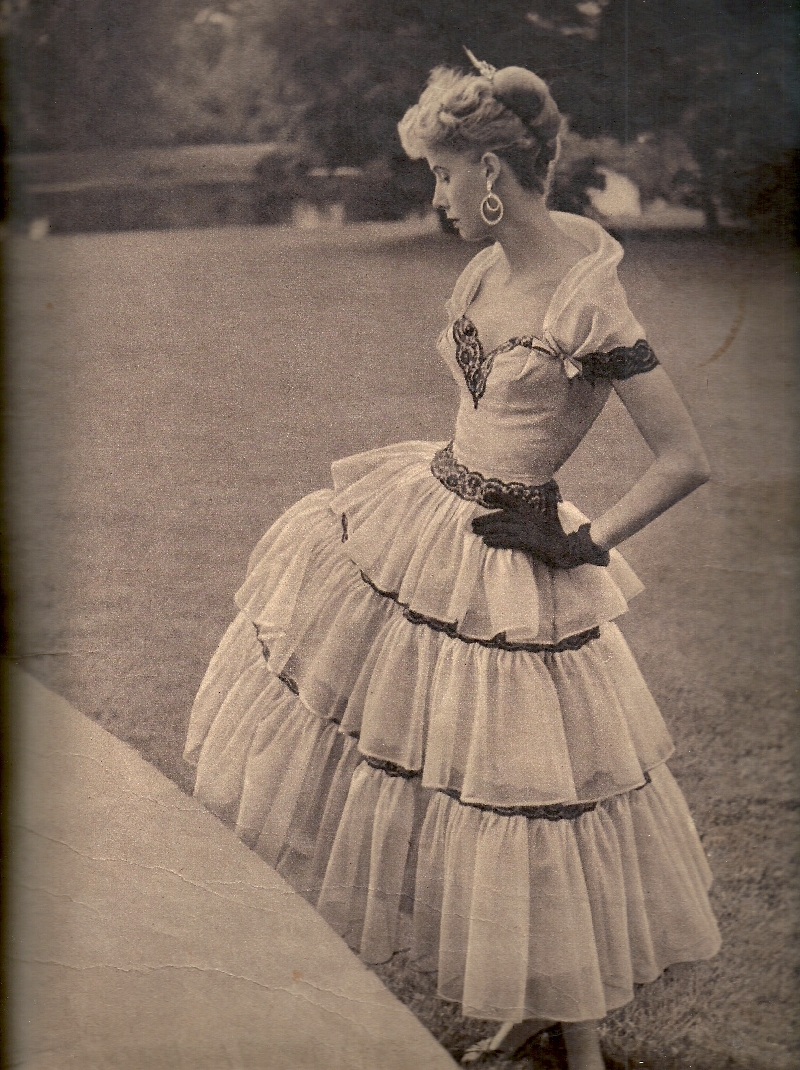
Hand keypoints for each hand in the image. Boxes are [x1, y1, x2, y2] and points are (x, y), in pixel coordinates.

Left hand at [471, 499, 609, 568]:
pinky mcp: (529, 542)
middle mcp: (529, 518)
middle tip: (473, 523)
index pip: (514, 501)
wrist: (571, 549)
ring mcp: (529, 530)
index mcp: (533, 512)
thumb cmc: (560, 535)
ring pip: (504, 527)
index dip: (500, 497)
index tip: (486, 495)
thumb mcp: (554, 516)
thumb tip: (552, 485)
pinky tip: (487, 542)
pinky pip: (509, 540)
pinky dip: (497, 540)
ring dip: (488, 529)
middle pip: (504, 516)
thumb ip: (550, 502)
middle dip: (487, 519)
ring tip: (476, 532)